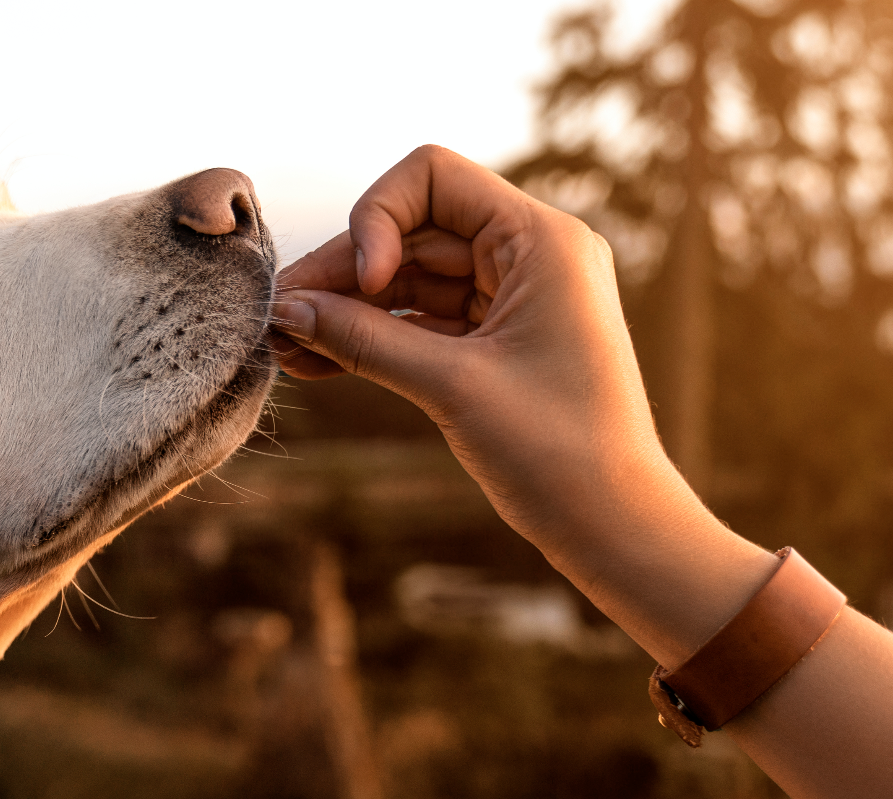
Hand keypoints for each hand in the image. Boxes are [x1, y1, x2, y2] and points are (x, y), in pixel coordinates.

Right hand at [271, 146, 771, 665]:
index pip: (433, 178)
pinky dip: (374, 338)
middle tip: (278, 318)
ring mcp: (513, 298)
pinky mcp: (497, 342)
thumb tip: (286, 309)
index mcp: (541, 240)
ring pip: (410, 280)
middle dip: (344, 273)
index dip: (378, 218)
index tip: (363, 284)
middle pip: (412, 232)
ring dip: (349, 310)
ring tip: (285, 349)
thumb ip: (364, 339)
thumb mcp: (451, 386)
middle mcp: (530, 255)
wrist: (614, 526)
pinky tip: (317, 362)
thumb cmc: (557, 452)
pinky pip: (422, 322)